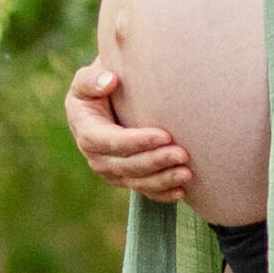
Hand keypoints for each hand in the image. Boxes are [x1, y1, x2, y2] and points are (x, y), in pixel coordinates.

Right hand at [63, 56, 195, 201]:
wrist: (104, 103)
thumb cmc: (98, 86)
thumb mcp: (86, 79)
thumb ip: (92, 79)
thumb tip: (110, 82)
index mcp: (86, 131)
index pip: (111, 141)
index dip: (137, 141)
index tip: (165, 135)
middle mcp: (96, 156)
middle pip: (126, 165)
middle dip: (155, 162)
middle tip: (182, 154)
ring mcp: (111, 171)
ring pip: (137, 181)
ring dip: (162, 180)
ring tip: (187, 173)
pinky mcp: (125, 179)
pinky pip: (143, 191)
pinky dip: (162, 193)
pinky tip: (181, 191)